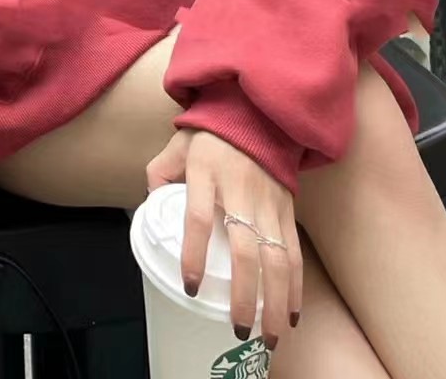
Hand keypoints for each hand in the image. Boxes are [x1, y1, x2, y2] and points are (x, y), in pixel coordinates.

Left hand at [146, 128, 302, 351]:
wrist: (256, 110)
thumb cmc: (211, 132)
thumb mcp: (177, 144)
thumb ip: (159, 172)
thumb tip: (150, 204)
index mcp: (207, 173)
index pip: (198, 218)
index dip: (193, 253)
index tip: (190, 285)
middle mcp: (240, 191)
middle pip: (245, 249)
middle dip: (245, 295)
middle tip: (239, 329)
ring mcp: (268, 202)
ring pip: (277, 257)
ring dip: (275, 300)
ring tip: (270, 334)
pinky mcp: (288, 208)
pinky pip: (295, 251)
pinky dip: (295, 285)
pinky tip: (291, 312)